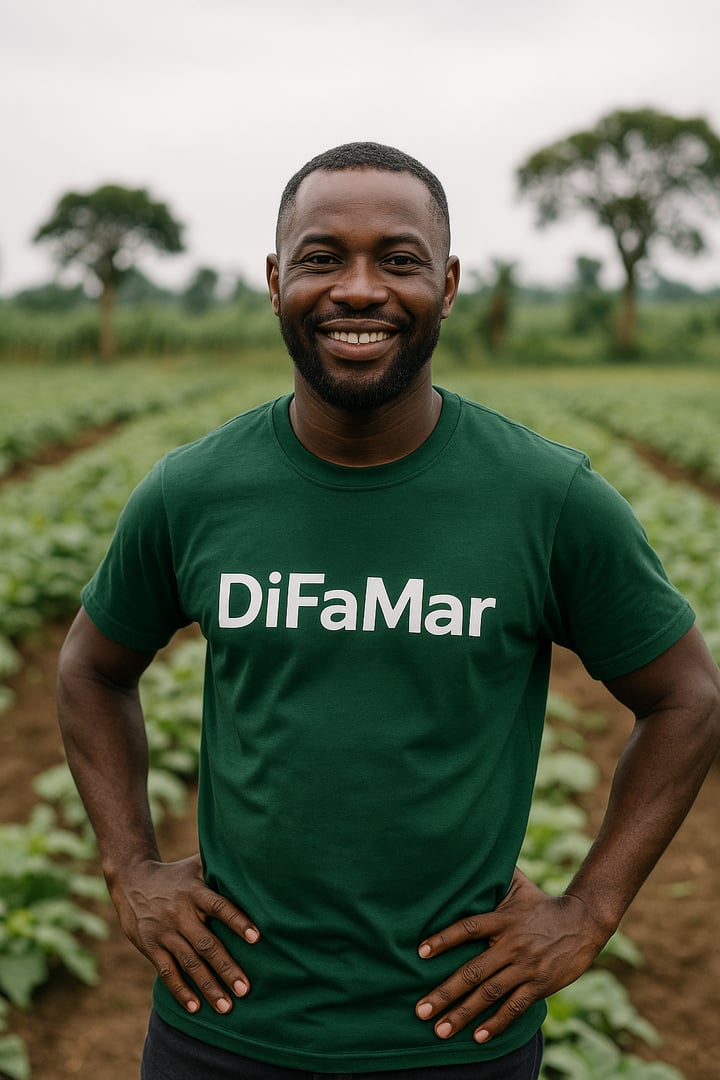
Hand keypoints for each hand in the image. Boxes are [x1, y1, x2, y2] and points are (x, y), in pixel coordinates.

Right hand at [110, 853, 259, 1015]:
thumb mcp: (196, 864)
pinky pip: (167, 971)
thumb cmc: (176, 874)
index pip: (219, 906)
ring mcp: (164, 931)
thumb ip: (220, 864)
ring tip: (226, 1006)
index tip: (256, 938)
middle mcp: (180, 912)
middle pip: (206, 943)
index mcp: (195, 891)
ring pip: (188, 962)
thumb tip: (254, 858)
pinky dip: (181, 990)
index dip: (237, 921)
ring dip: (208, 986)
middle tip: (245, 989)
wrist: (132, 880)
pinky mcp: (151, 946)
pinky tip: (195, 1008)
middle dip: (226, 967)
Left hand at [415, 868, 607, 1043]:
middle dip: (444, 993)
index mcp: (502, 919)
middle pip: (473, 971)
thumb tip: (469, 853)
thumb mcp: (518, 886)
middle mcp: (511, 944)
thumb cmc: (542, 904)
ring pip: (489, 993)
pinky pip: (514, 1007)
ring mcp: (526, 966)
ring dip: (463, 1014)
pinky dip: (495, 1023)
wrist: (583, 921)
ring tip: (440, 1031)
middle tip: (420, 1010)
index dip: (444, 939)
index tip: (420, 953)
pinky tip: (477, 1037)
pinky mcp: (540, 984)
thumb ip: (494, 876)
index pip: (468, 928)